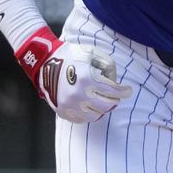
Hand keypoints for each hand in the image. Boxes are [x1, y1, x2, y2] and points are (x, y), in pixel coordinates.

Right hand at [15, 27, 131, 122]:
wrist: (45, 61)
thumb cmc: (72, 55)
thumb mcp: (92, 52)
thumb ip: (108, 65)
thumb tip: (114, 82)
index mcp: (87, 79)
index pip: (113, 92)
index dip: (124, 92)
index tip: (128, 91)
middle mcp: (78, 95)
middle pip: (106, 106)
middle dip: (114, 100)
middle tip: (115, 95)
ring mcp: (69, 105)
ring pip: (95, 116)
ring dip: (102, 108)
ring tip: (102, 100)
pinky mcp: (62, 111)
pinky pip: (81, 119)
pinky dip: (88, 113)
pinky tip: (89, 104)